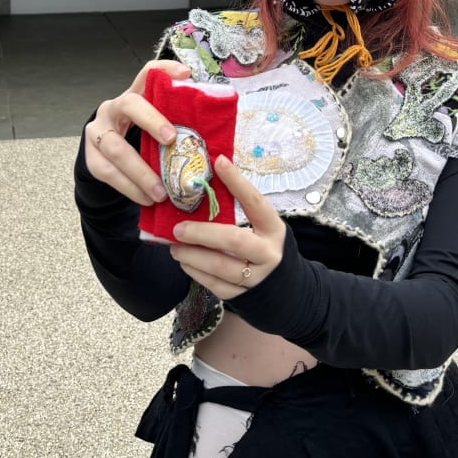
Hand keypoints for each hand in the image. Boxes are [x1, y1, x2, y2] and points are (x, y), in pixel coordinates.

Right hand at [85, 59, 191, 204]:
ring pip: (117, 148)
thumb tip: (212, 135)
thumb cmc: (138, 137)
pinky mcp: (92, 158)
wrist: (104, 154)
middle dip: (151, 120)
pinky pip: (109, 174)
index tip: (187, 75)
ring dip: (141, 172)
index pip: (148, 74)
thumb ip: (173, 123)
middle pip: (130, 105)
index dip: (166, 70)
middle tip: (171, 138)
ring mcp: (98, 132)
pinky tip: (146, 199)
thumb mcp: (153, 124)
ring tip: (161, 191)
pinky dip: (130, 188)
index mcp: (133, 95)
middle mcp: (113, 108)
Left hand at [169, 155, 285, 299]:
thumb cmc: (264, 245)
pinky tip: (184, 261)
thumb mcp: (262, 227)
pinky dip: (195, 272)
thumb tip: (205, 183)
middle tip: (178, 228)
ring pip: (219, 267)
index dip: (237, 182)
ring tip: (174, 246)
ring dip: (192, 255)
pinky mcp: (240, 296)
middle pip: (233, 241)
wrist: (283, 288)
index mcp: (273, 229)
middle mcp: (267, 254)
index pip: (255, 202)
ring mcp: (255, 278)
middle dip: (202, 233)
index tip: (218, 162)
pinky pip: (213, 284)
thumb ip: (240, 211)